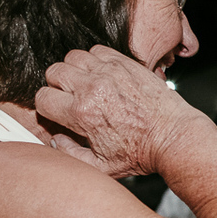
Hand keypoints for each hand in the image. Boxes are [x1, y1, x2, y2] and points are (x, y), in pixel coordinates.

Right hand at [34, 45, 205, 177]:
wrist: (174, 137)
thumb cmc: (143, 153)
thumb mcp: (102, 167)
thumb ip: (71, 155)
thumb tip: (55, 140)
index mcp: (83, 114)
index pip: (42, 98)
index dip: (47, 108)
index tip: (58, 113)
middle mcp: (93, 88)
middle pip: (54, 73)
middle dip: (58, 87)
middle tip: (71, 98)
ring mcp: (110, 72)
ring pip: (73, 58)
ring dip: (75, 70)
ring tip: (86, 85)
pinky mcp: (126, 63)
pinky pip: (97, 50)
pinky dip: (95, 60)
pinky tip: (102, 76)